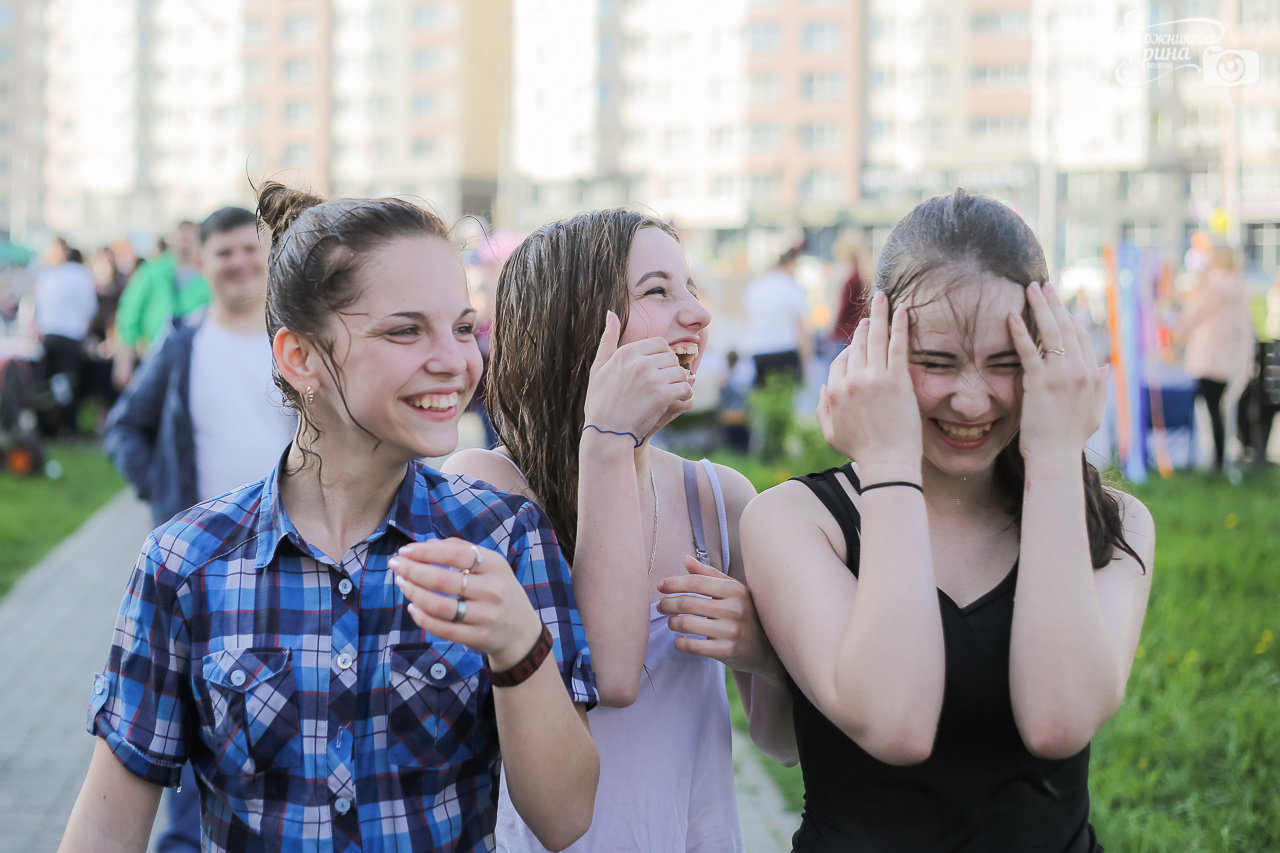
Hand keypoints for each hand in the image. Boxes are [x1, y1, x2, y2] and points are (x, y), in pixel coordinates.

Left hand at [391, 538, 542, 670]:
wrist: (522, 633)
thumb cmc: (499, 591)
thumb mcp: (491, 566)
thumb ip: (462, 550)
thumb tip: (426, 544)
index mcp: (495, 566)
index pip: (456, 554)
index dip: (427, 552)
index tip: (405, 550)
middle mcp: (492, 590)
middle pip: (444, 580)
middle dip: (413, 570)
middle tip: (394, 565)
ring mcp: (485, 616)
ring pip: (440, 606)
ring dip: (414, 593)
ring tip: (401, 583)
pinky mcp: (477, 637)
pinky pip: (443, 628)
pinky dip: (423, 618)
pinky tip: (412, 607)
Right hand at [583, 311, 693, 443]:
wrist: (606, 434)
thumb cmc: (600, 402)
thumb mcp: (598, 368)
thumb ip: (607, 339)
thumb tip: (610, 313)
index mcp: (626, 352)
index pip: (660, 344)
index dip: (661, 358)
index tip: (656, 372)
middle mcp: (639, 361)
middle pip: (672, 357)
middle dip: (671, 370)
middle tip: (663, 385)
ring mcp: (651, 377)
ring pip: (680, 372)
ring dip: (678, 383)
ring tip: (668, 394)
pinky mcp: (662, 394)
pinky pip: (685, 387)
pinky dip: (684, 395)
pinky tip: (673, 401)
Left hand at [656, 556, 782, 677]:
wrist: (766, 647)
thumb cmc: (745, 612)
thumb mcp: (733, 589)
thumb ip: (709, 574)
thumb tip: (686, 560)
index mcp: (734, 589)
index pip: (696, 582)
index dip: (674, 583)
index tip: (661, 586)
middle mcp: (734, 609)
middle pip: (687, 603)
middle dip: (667, 604)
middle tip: (661, 606)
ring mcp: (731, 631)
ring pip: (687, 624)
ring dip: (672, 623)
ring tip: (671, 622)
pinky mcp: (727, 650)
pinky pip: (693, 647)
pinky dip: (680, 643)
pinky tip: (679, 640)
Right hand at [818, 292, 921, 478]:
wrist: (888, 463)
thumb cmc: (861, 452)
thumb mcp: (831, 433)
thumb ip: (824, 409)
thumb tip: (825, 388)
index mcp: (835, 392)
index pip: (840, 362)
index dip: (848, 352)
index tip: (857, 344)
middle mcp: (852, 381)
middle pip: (856, 346)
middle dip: (863, 328)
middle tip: (870, 315)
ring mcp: (876, 378)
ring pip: (875, 339)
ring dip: (879, 316)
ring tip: (882, 300)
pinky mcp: (897, 380)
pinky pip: (898, 346)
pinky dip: (899, 325)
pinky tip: (902, 309)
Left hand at [1008, 282, 1107, 474]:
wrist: (1056, 457)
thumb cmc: (1070, 438)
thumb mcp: (1093, 411)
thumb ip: (1100, 386)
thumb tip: (1106, 367)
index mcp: (1093, 375)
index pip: (1083, 337)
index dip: (1070, 317)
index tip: (1059, 304)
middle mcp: (1081, 371)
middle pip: (1067, 328)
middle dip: (1055, 304)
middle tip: (1042, 285)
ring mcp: (1061, 375)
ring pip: (1051, 333)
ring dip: (1040, 307)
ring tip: (1029, 289)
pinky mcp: (1039, 383)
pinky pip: (1028, 350)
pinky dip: (1020, 331)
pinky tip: (1011, 315)